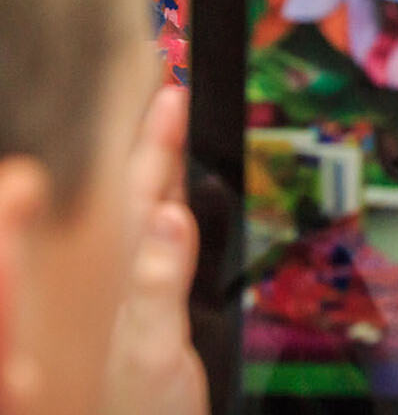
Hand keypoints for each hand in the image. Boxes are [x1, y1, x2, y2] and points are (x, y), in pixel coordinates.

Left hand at [104, 86, 208, 414]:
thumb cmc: (140, 413)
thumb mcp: (150, 348)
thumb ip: (158, 286)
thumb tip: (170, 218)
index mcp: (133, 275)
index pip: (143, 190)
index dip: (157, 141)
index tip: (171, 94)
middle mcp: (140, 279)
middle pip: (150, 194)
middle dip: (161, 142)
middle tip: (174, 94)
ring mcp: (152, 300)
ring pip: (159, 220)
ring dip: (170, 175)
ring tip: (180, 136)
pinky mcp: (168, 323)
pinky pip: (172, 258)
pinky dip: (179, 226)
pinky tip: (185, 215)